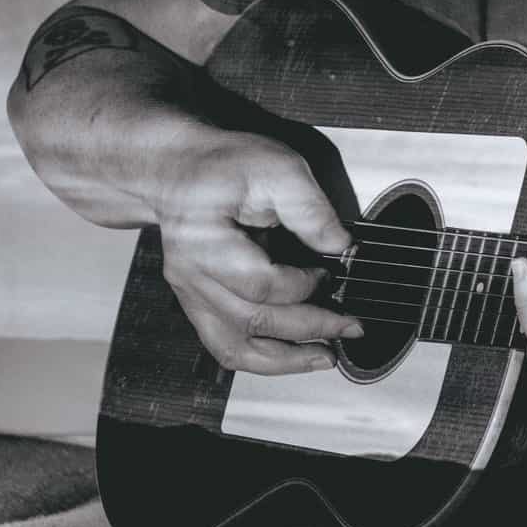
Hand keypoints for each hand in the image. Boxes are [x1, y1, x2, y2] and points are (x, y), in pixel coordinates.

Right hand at [151, 127, 361, 374]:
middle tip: (352, 328)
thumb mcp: (275, 169)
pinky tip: (292, 355)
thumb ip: (310, 210)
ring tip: (325, 358)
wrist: (173, 171)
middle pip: (252, 322)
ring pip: (233, 348)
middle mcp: (192, 278)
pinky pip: (225, 345)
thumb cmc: (222, 165)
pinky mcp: (198, 303)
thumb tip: (343, 246)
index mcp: (207, 244)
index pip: (261, 285)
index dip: (304, 285)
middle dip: (310, 330)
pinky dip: (261, 357)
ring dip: (284, 361)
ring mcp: (191, 295)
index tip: (331, 271)